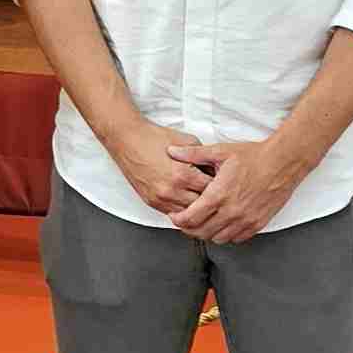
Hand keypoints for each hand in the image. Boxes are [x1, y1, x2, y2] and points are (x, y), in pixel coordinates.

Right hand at [105, 118, 221, 220]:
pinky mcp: (151, 202)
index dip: (221, 187)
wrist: (127, 140)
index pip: (211, 190)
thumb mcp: (186, 141)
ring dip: (197, 209)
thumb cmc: (154, 138)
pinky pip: (172, 214)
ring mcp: (160, 198)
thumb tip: (215, 168)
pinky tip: (189, 204)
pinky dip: (183, 211)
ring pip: (187, 215)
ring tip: (205, 202)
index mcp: (182, 175)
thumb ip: (202, 157)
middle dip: (211, 200)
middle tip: (218, 196)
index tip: (225, 185)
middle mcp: (171, 190)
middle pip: (201, 206)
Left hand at [173, 135, 312, 245]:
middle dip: (189, 229)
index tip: (175, 215)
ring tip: (203, 222)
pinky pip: (236, 239)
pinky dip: (226, 235)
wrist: (283, 162)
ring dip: (207, 233)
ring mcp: (245, 220)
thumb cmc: (253, 156)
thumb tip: (172, 151)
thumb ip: (193, 154)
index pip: (190, 219)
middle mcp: (231, 211)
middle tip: (186, 221)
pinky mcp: (258, 224)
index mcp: (218, 195)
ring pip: (218, 239)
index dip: (178, 220)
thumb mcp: (220, 151)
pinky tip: (223, 224)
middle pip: (201, 232)